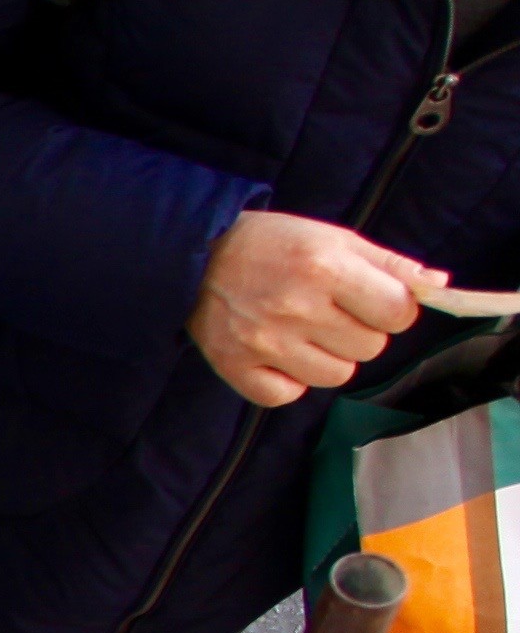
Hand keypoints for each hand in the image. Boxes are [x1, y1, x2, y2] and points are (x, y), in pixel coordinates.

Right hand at [190, 210, 439, 406]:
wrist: (194, 254)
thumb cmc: (272, 243)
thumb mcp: (334, 237)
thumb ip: (388, 262)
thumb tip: (437, 283)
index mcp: (326, 268)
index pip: (398, 313)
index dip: (391, 309)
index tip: (371, 301)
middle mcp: (296, 307)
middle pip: (369, 349)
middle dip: (358, 332)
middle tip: (331, 314)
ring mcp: (264, 342)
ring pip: (335, 376)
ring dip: (327, 358)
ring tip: (304, 334)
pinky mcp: (234, 366)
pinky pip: (286, 395)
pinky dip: (288, 381)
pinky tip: (278, 356)